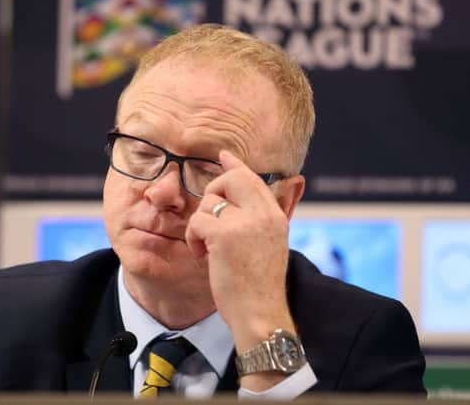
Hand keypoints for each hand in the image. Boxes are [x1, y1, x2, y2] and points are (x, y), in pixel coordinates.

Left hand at [185, 150, 297, 353]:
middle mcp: (264, 214)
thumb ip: (258, 222)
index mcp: (275, 216)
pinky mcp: (225, 236)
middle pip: (232, 179)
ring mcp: (246, 223)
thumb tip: (239, 204)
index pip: (254, 179)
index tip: (223, 156)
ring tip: (206, 248)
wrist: (260, 314)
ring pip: (209, 201)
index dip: (235, 166)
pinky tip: (202, 254)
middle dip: (212, 191)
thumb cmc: (259, 287)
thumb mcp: (267, 246)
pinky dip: (193, 237)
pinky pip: (197, 220)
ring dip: (200, 224)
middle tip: (206, 217)